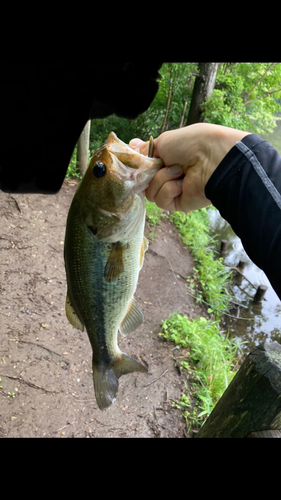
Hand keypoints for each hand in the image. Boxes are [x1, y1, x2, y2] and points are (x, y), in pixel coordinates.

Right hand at [129, 123, 249, 211]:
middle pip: (144, 181)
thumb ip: (145, 150)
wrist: (212, 159)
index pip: (144, 166)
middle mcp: (169, 174)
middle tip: (162, 164)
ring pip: (150, 192)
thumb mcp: (163, 141)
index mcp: (167, 158)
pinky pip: (161, 200)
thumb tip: (132, 145)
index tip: (137, 159)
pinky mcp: (177, 203)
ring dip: (162, 179)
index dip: (139, 164)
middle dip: (150, 172)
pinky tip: (181, 184)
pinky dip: (169, 190)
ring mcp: (173, 189)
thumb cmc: (190, 144)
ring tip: (179, 171)